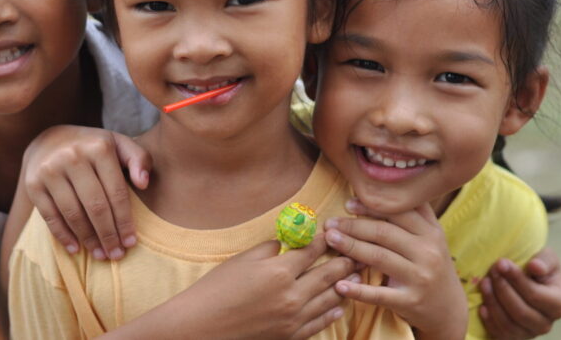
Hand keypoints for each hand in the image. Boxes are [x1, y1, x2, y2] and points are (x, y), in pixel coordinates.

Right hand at [21, 125, 150, 260]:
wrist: (50, 140)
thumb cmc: (93, 148)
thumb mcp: (119, 145)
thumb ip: (139, 159)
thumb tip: (143, 183)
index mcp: (99, 147)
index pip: (116, 192)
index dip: (124, 220)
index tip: (131, 242)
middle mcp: (73, 156)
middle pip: (95, 206)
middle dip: (108, 235)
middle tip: (116, 255)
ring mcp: (50, 170)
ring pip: (73, 213)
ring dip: (88, 239)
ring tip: (100, 255)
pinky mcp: (33, 184)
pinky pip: (50, 216)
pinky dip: (63, 235)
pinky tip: (76, 249)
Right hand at [108, 233, 353, 339]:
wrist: (201, 327)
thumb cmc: (217, 290)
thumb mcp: (242, 260)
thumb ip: (270, 249)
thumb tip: (287, 242)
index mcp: (279, 272)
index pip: (311, 251)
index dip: (325, 239)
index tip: (335, 231)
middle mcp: (292, 296)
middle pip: (328, 274)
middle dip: (345, 261)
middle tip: (359, 252)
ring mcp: (293, 319)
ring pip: (330, 299)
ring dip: (346, 285)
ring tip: (359, 276)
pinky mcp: (290, 336)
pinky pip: (320, 323)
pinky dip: (333, 312)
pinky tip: (340, 305)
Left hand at [324, 201, 466, 339]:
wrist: (449, 308)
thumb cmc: (431, 265)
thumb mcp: (432, 237)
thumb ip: (413, 213)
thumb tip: (381, 186)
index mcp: (431, 232)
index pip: (398, 212)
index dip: (370, 206)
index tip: (347, 203)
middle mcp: (428, 252)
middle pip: (384, 232)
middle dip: (353, 225)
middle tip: (330, 223)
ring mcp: (420, 277)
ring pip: (379, 257)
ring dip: (350, 247)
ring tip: (330, 240)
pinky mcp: (410, 301)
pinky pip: (379, 295)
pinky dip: (358, 290)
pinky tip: (339, 285)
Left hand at [479, 247, 560, 338]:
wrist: (529, 281)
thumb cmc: (538, 268)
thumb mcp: (547, 258)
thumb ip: (544, 260)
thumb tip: (535, 267)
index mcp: (559, 304)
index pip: (535, 295)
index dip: (516, 279)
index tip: (500, 262)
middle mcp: (546, 324)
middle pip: (521, 312)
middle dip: (502, 289)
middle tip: (491, 271)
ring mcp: (530, 333)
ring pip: (509, 325)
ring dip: (493, 303)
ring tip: (484, 283)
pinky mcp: (514, 338)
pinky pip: (500, 335)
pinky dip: (489, 321)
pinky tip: (482, 306)